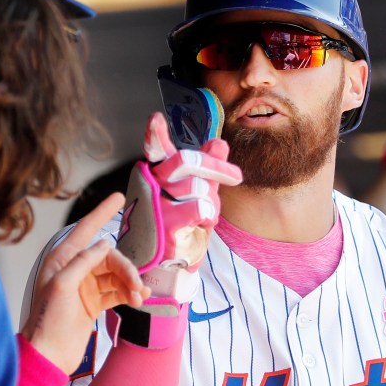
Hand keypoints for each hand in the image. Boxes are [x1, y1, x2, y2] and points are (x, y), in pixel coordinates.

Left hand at [21, 192, 148, 373]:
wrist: (49, 355)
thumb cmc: (48, 321)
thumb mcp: (62, 286)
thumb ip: (83, 262)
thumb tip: (103, 244)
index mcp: (62, 260)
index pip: (85, 229)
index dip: (102, 212)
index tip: (118, 197)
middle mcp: (75, 270)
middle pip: (109, 257)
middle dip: (126, 268)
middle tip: (137, 284)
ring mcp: (86, 287)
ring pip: (116, 275)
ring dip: (130, 284)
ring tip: (139, 297)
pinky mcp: (94, 303)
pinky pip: (117, 291)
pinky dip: (129, 294)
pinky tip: (138, 300)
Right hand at [117, 112, 242, 300]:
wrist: (166, 265)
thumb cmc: (178, 225)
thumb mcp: (196, 192)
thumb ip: (206, 168)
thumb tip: (218, 142)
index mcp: (155, 172)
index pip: (156, 149)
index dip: (155, 134)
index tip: (155, 119)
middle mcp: (150, 184)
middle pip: (187, 161)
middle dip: (216, 167)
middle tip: (235, 175)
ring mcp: (156, 204)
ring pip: (199, 187)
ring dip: (210, 202)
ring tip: (201, 216)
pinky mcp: (166, 224)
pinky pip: (200, 207)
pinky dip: (208, 215)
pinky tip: (200, 224)